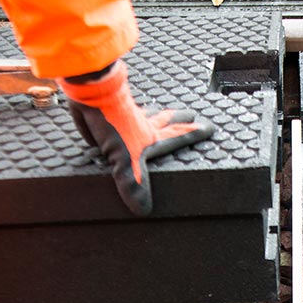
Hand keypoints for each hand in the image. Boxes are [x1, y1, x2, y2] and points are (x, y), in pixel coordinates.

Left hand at [59, 61, 213, 215]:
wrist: (92, 93)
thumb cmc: (114, 124)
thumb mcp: (126, 160)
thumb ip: (134, 184)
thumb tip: (143, 209)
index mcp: (151, 135)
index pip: (178, 136)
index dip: (194, 134)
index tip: (210, 128)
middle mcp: (142, 124)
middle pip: (167, 120)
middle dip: (180, 119)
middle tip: (191, 114)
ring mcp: (126, 116)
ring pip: (147, 113)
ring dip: (156, 112)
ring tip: (161, 111)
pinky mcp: (109, 113)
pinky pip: (122, 113)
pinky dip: (128, 112)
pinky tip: (124, 113)